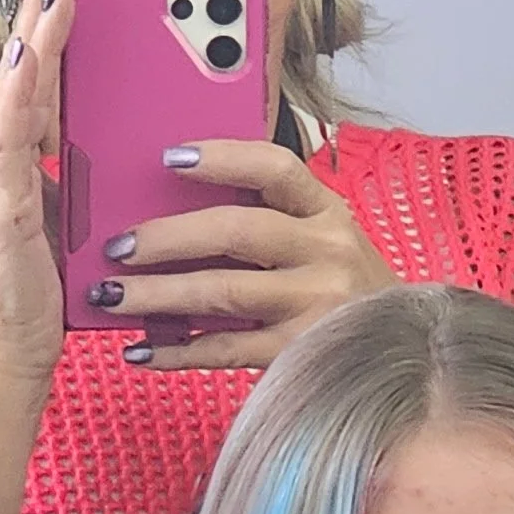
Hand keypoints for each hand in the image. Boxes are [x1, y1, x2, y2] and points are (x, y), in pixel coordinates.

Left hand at [89, 139, 396, 371]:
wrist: (402, 356)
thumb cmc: (344, 293)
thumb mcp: (324, 242)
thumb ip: (273, 221)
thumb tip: (179, 207)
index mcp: (327, 212)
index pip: (276, 167)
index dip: (221, 159)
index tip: (169, 157)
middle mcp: (327, 252)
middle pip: (237, 231)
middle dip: (169, 237)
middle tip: (118, 245)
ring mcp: (316, 305)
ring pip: (225, 292)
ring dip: (159, 294)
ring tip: (111, 296)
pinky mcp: (300, 354)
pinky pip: (226, 351)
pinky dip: (178, 351)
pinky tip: (141, 351)